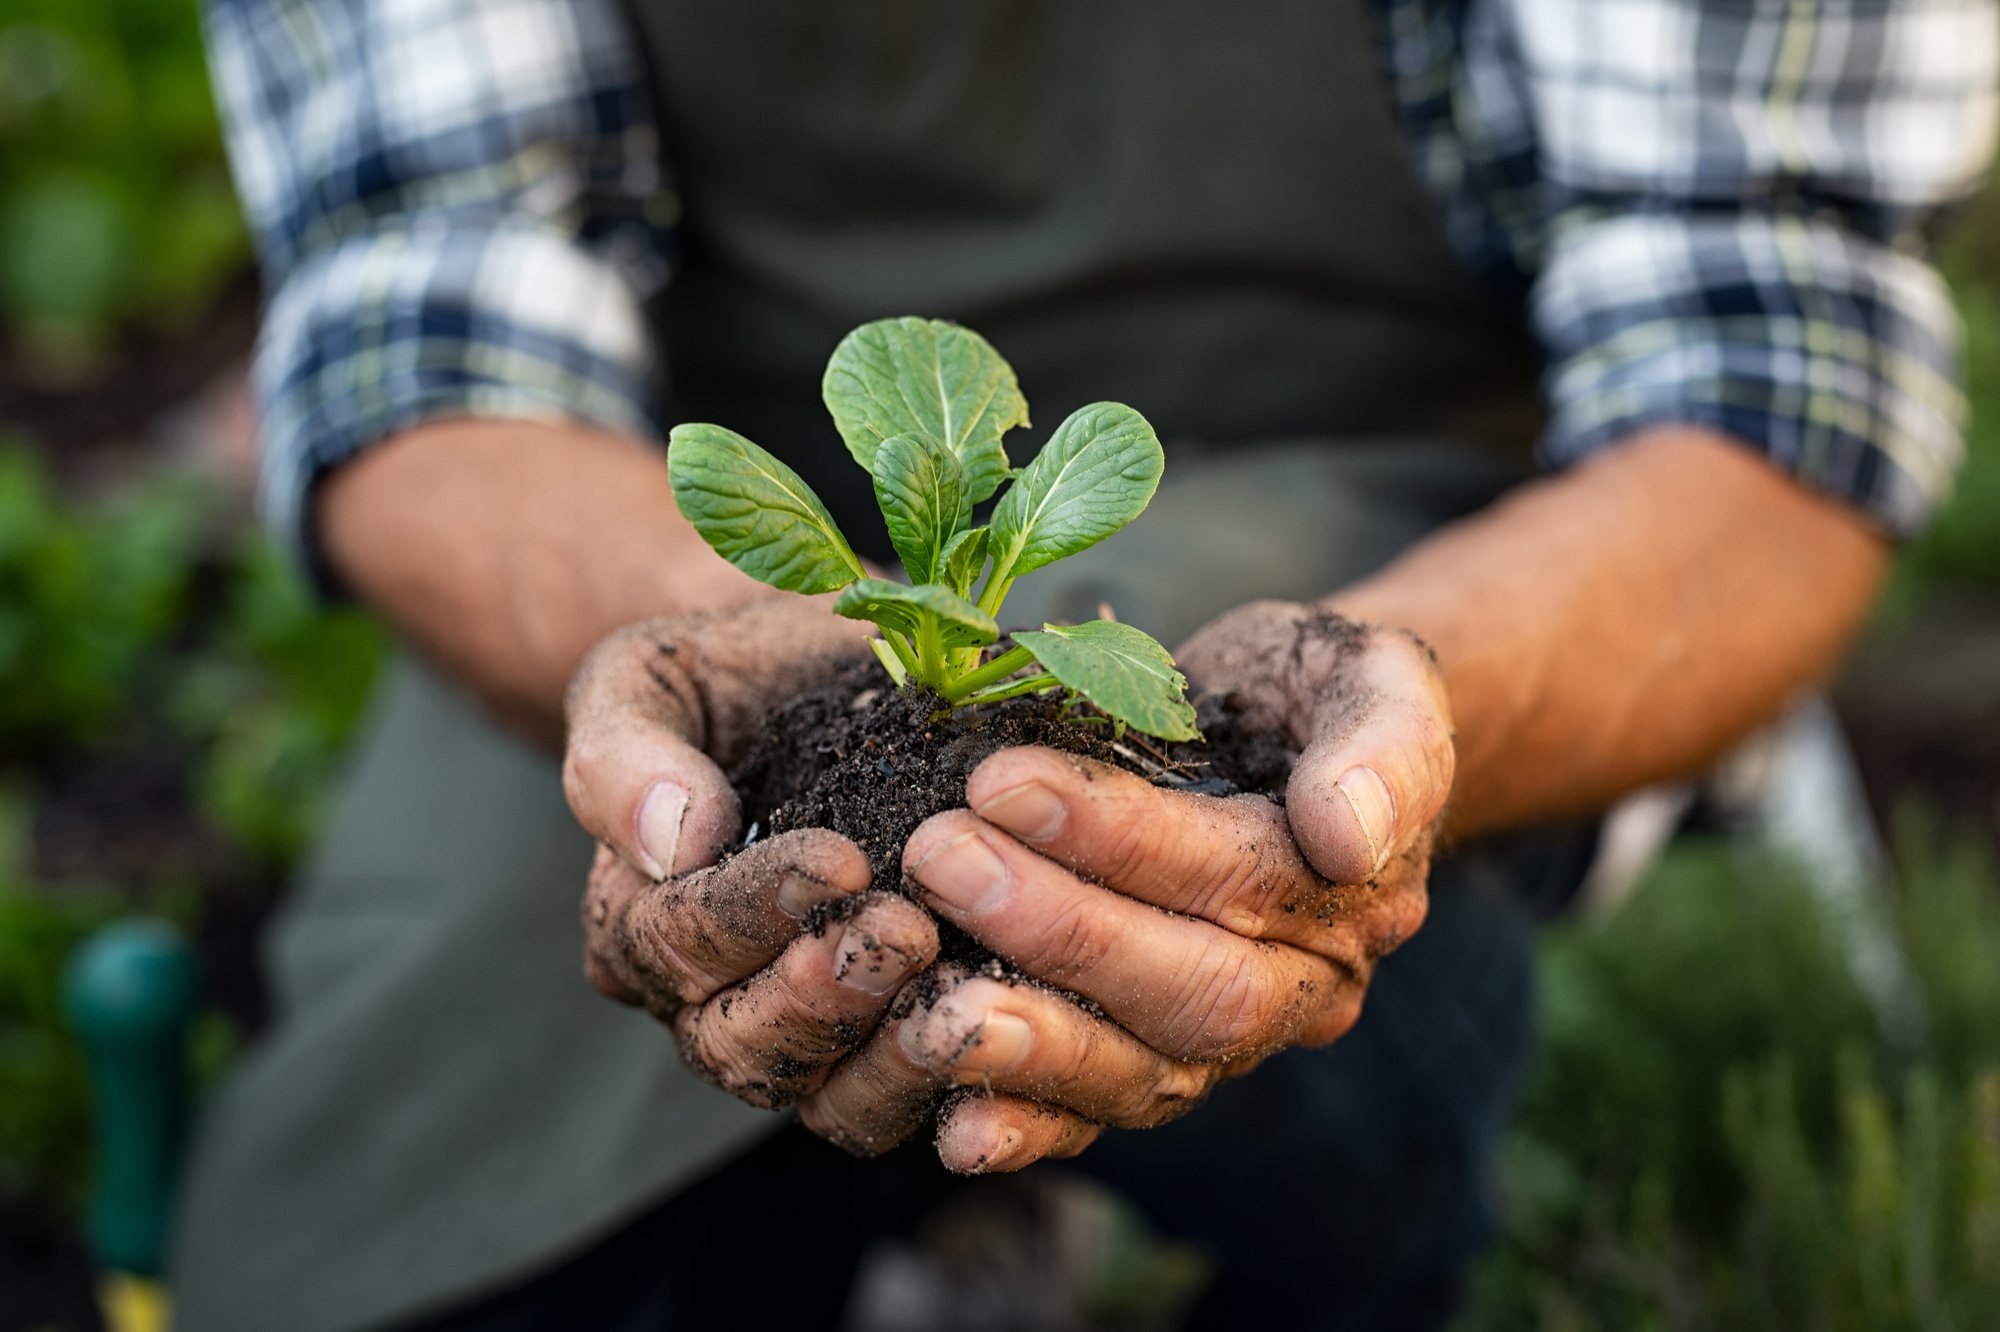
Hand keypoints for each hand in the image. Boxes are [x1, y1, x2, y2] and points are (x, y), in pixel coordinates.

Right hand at [562, 600, 941, 1106]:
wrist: (819, 681)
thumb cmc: (727, 677)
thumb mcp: (651, 680)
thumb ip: (628, 752)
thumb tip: (671, 839)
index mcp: (637, 917)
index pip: (676, 941)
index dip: (752, 911)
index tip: (836, 860)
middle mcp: (705, 1000)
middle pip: (740, 1043)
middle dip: (823, 995)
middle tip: (905, 933)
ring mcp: (801, 1037)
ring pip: (827, 1098)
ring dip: (891, 1057)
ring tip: (958, 994)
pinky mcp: (888, 1049)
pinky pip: (909, 1102)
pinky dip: (957, 1082)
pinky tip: (1013, 1033)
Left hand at [795, 602, 1453, 1170]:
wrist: (1291, 736)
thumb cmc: (1315, 690)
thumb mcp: (1372, 674)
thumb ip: (1384, 743)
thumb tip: (1348, 836)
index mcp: (1361, 892)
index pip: (1237, 876)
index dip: (1117, 836)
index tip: (1000, 779)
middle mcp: (1308, 988)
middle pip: (1192, 991)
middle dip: (1058, 931)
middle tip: (939, 856)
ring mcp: (1234, 1041)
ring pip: (1147, 1071)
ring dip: (1034, 1042)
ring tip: (926, 999)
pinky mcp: (1162, 1062)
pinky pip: (1104, 1116)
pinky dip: (1031, 1128)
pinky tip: (955, 1128)